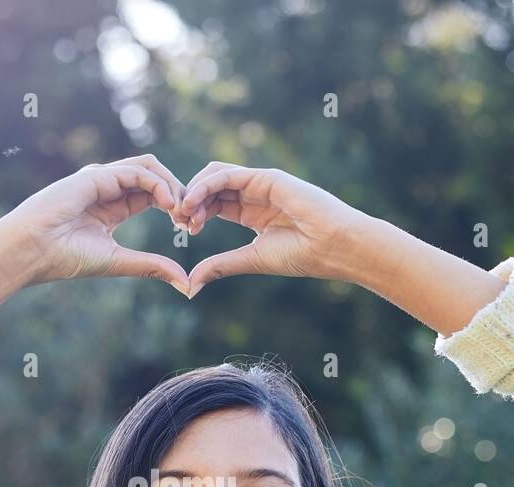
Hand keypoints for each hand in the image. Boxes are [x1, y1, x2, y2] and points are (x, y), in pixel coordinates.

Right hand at [0, 155, 191, 294]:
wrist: (31, 251)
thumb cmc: (65, 259)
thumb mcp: (119, 261)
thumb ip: (152, 266)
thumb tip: (186, 284)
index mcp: (113, 207)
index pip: (153, 195)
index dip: (176, 207)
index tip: (189, 228)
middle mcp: (108, 188)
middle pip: (155, 177)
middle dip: (180, 194)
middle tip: (192, 218)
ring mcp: (102, 178)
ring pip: (149, 167)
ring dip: (172, 186)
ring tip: (182, 212)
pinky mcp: (97, 175)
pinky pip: (137, 171)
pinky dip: (158, 185)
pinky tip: (168, 206)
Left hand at [177, 162, 368, 295]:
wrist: (333, 247)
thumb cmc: (301, 255)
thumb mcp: (251, 260)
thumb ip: (220, 265)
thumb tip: (190, 283)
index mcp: (251, 213)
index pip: (214, 205)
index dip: (195, 214)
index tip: (185, 231)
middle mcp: (254, 194)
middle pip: (211, 188)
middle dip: (190, 201)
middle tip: (179, 221)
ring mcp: (260, 183)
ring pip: (215, 176)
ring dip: (194, 191)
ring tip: (183, 212)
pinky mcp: (266, 177)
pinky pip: (228, 175)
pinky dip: (206, 186)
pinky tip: (193, 202)